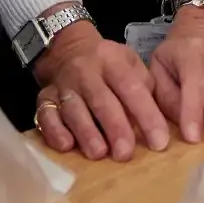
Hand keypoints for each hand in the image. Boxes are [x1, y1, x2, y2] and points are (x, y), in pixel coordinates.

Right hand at [30, 16, 170, 161]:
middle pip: (102, 100)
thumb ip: (145, 86)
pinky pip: (46, 114)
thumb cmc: (107, 64)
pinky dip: (54, 131)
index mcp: (112, 62)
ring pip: (74, 109)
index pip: (131, 88)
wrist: (66, 48)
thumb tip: (158, 119)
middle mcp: (86, 73)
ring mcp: (63, 85)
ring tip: (99, 153)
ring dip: (86, 133)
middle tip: (125, 154)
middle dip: (115, 128)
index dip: (146, 115)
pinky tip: (66, 146)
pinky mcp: (44, 97)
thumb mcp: (130, 63)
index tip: (159, 141)